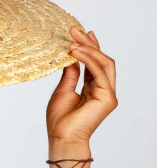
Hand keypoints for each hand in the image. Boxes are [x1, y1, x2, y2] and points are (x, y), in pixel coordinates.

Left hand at [46, 26, 117, 144]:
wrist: (61, 137)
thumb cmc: (60, 120)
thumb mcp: (63, 90)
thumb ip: (71, 74)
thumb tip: (72, 58)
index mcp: (92, 89)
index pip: (94, 64)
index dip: (88, 47)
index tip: (78, 34)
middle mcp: (103, 90)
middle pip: (101, 60)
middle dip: (89, 43)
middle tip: (74, 30)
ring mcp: (107, 94)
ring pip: (104, 63)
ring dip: (89, 49)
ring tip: (73, 40)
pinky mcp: (108, 97)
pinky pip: (99, 72)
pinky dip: (88, 59)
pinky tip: (75, 52)